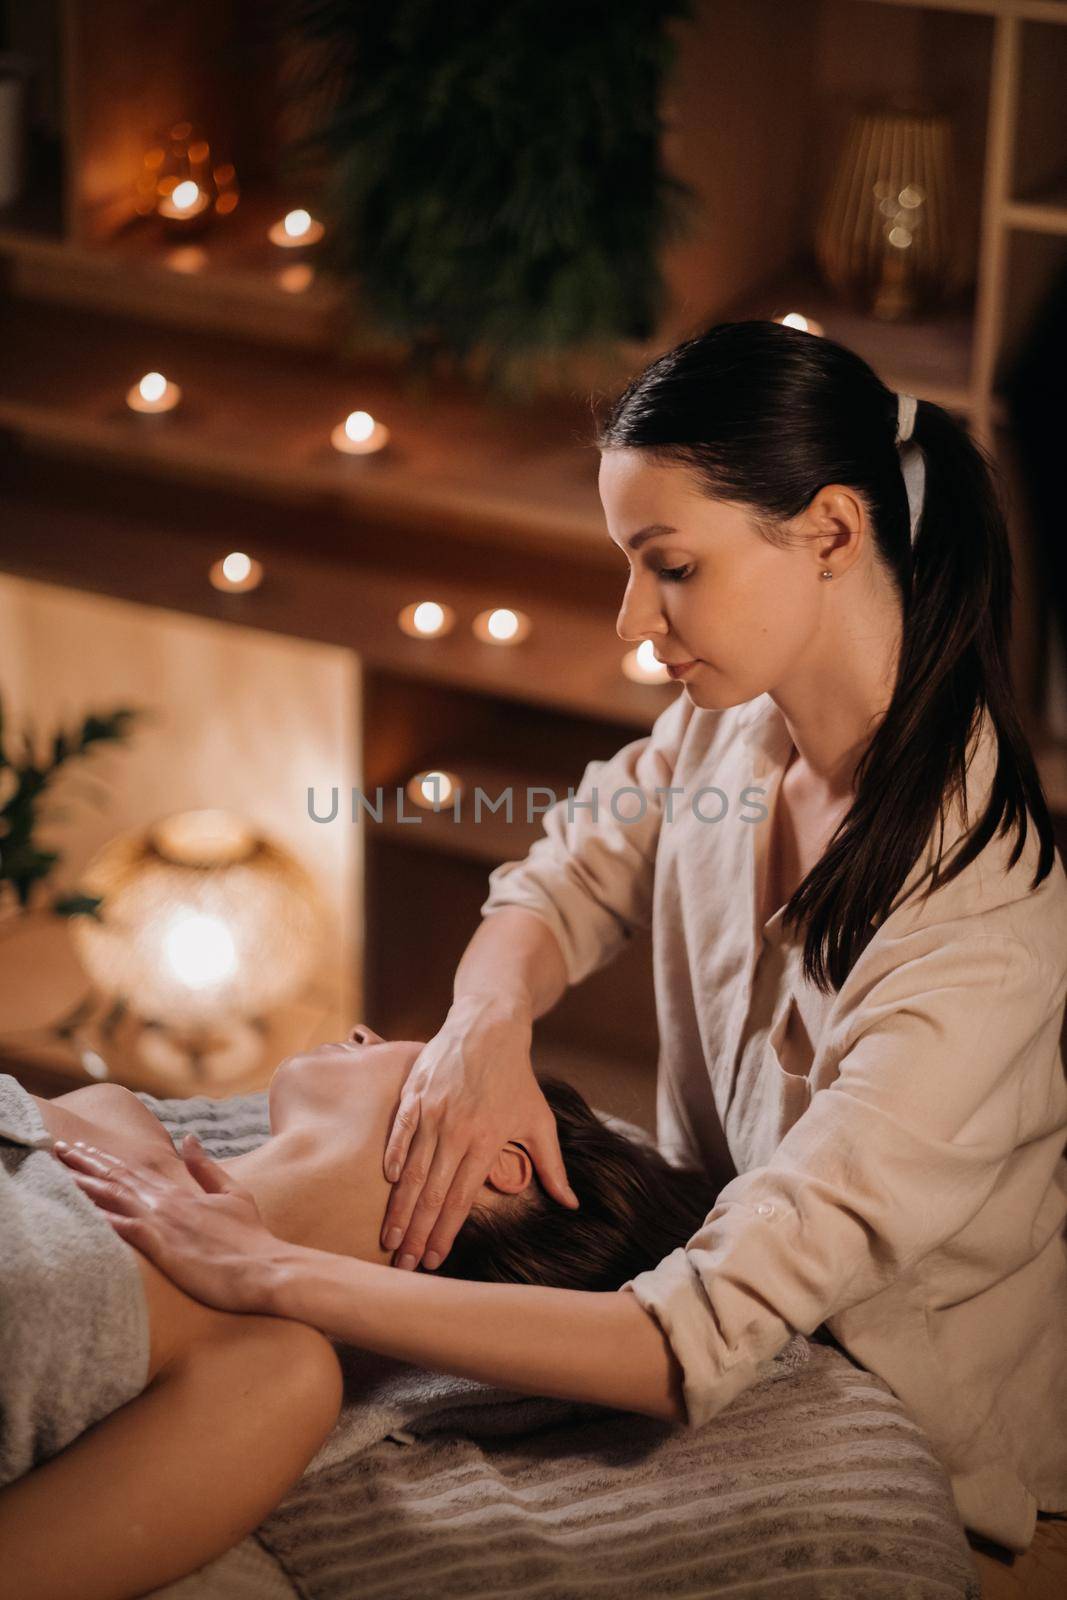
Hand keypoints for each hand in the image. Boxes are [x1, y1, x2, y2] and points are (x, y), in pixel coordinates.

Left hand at [52, 1134, 288, 1315]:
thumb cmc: (251, 1238)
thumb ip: (206, 1167)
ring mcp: (165, 1224)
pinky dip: (104, 1219)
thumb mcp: (233, 1193)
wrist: (267, 1267)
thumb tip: (189, 1137)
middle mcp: (167, 1203)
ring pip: (115, 1198)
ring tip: (60, 1171)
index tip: (80, 1148)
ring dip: (85, 1183)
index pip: (133, 1171)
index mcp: (180, 1193)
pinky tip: (83, 1212)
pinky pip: (127, 1230)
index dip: (103, 1159)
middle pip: (117, 1178)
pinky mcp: (165, 1248)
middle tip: (56, 1148)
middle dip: (84, 1163)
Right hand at [379, 994, 579, 1272]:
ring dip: (399, 1207)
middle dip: (416, 1233)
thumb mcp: (540, 1121)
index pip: (461, 1198)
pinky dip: (393, 1159)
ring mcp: (432, 1112)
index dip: (446, 1232)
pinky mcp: (415, 1095)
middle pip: (432, 1192)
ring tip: (389, 1238)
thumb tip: (571, 1204)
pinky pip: (399, 1133)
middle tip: (403, 1264)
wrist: (490, 1027)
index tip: (434, 1261)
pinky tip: (387, 1185)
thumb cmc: (517, 1078)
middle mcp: (456, 1130)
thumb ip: (552, 1167)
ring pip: (412, 1170)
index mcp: (487, 1141)